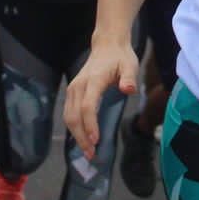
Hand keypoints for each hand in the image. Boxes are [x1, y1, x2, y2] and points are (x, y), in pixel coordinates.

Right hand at [62, 40, 138, 156]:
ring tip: (87, 151)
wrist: (107, 45)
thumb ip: (130, 78)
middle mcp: (79, 85)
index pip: (87, 107)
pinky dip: (74, 128)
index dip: (90, 125)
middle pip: (74, 116)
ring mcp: (73, 89)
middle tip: (92, 154)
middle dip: (81, 137)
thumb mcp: (130, 65)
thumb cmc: (121, 57)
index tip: (96, 141)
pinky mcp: (72, 92)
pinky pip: (69, 113)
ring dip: (76, 135)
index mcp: (93, 80)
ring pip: (68, 116)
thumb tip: (128, 89)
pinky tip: (82, 139)